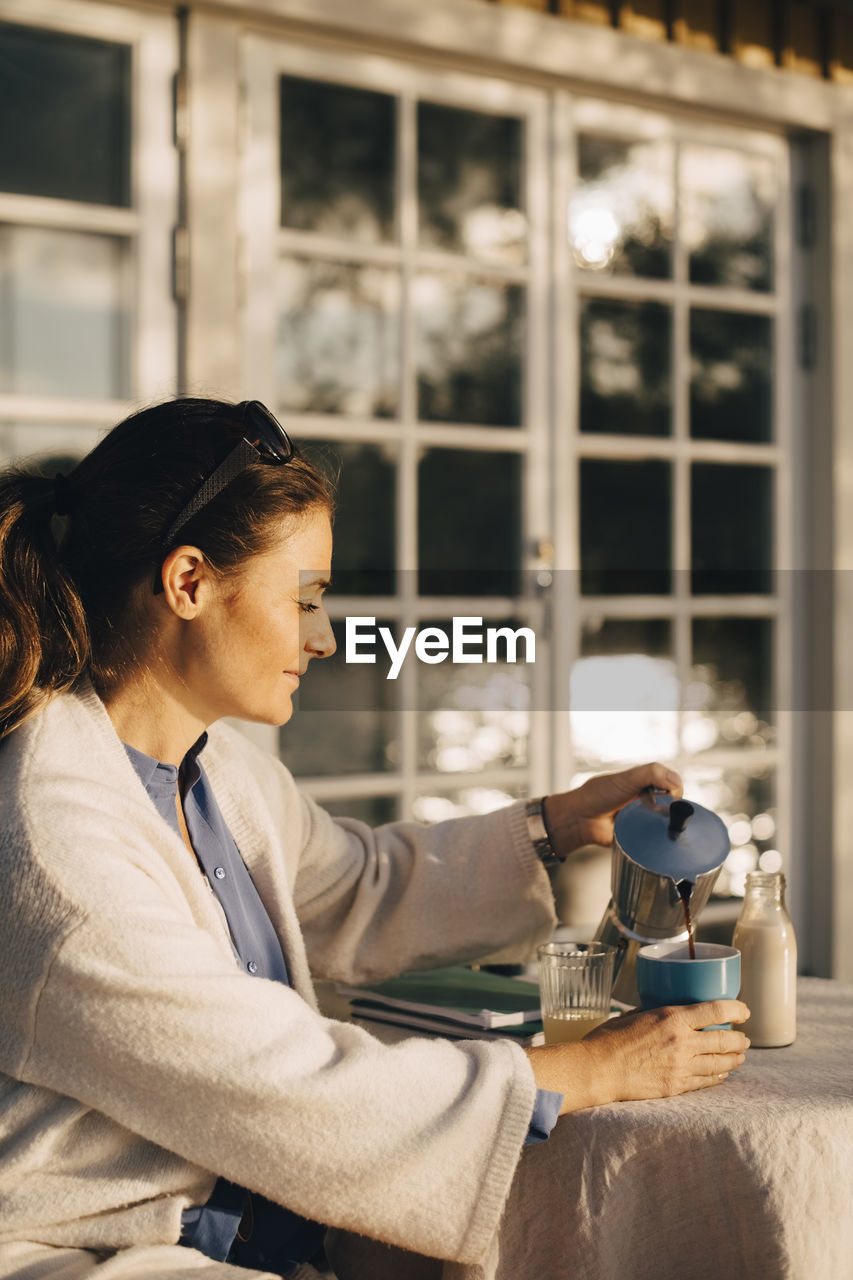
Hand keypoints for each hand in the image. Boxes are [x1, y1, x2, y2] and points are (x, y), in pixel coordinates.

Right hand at [525, 1001, 749, 1114]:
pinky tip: (721, 1074)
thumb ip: (656, 1014)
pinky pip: (706, 1082)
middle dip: (740, 1040)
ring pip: (720, 1064)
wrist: (598, 1070)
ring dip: (734, 1059)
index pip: (716, 1011)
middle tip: (744, 1039)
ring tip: (739, 1057)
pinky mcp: (676, 1086)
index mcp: (672, 1019)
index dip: (736, 1010)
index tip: (744, 1011)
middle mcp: (682, 1042)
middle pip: (725, 1040)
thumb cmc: (609, 1039)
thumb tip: (666, 1011)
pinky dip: (718, 1077)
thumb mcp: (634, 1015)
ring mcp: (681, 1067)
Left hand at [543, 762, 681, 855]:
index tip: (671, 795)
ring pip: (666, 824)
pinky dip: (658, 839)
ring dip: (666, 825)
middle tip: (661, 810)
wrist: (580, 820)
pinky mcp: (640, 838)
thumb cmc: (598, 795)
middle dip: (673, 809)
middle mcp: (647, 801)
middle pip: (672, 805)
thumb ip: (651, 773)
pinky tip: (656, 837)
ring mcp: (644, 820)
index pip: (672, 784)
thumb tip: (676, 781)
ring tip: (657, 824)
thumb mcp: (626, 778)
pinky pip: (655, 840)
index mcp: (645, 783)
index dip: (675, 789)